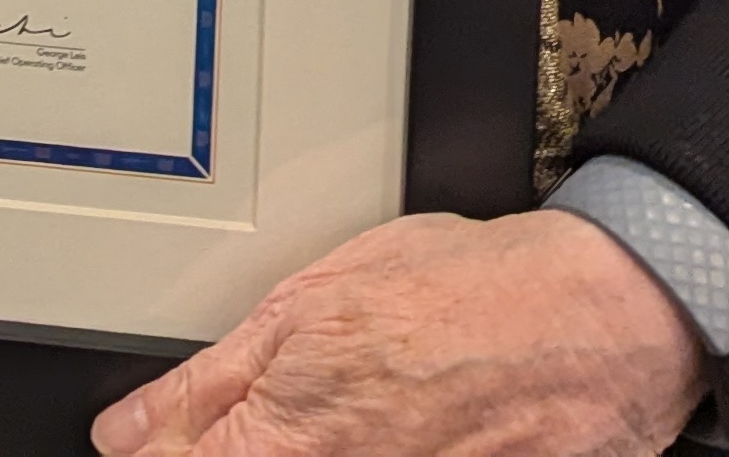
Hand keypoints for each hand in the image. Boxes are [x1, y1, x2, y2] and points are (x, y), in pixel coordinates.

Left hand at [89, 212, 701, 456]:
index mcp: (291, 423)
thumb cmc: (474, 288)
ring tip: (347, 414)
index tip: (146, 452)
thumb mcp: (319, 293)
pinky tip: (390, 431)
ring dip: (303, 448)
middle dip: (230, 450)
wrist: (601, 314)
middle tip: (289, 419)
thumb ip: (213, 379)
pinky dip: (372, 454)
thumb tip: (127, 428)